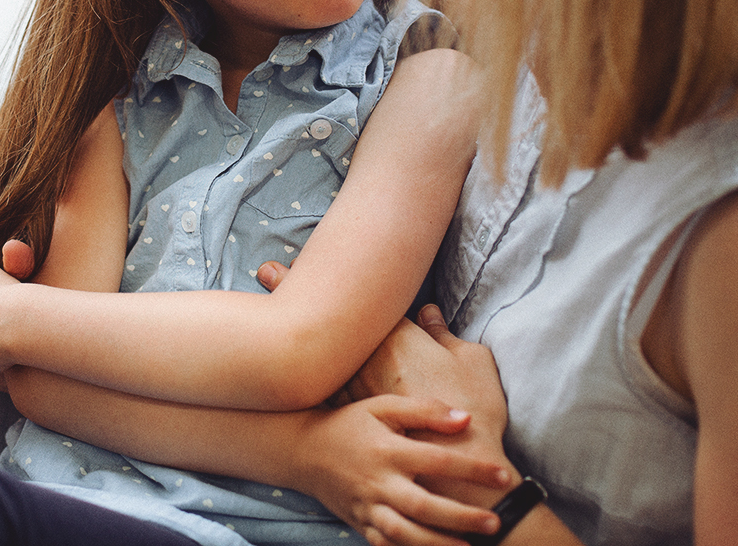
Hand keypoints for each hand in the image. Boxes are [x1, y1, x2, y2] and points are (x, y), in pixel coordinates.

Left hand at [260, 260, 514, 507]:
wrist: (464, 468)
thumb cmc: (474, 409)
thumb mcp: (471, 360)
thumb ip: (445, 333)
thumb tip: (430, 312)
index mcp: (396, 339)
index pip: (350, 302)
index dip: (310, 283)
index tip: (277, 268)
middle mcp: (366, 362)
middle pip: (321, 326)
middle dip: (290, 301)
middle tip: (263, 275)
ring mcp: (356, 394)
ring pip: (315, 360)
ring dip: (290, 340)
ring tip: (263, 324)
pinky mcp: (354, 424)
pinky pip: (321, 397)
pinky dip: (300, 383)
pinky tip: (281, 380)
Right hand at [291, 396, 510, 545]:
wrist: (303, 451)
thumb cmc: (350, 424)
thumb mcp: (383, 406)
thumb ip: (424, 410)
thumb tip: (465, 419)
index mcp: (388, 449)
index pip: (437, 460)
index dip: (472, 469)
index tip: (504, 475)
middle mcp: (378, 481)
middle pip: (423, 505)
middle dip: (460, 517)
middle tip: (495, 523)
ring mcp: (368, 507)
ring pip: (404, 533)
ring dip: (438, 544)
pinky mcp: (361, 524)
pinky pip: (385, 545)